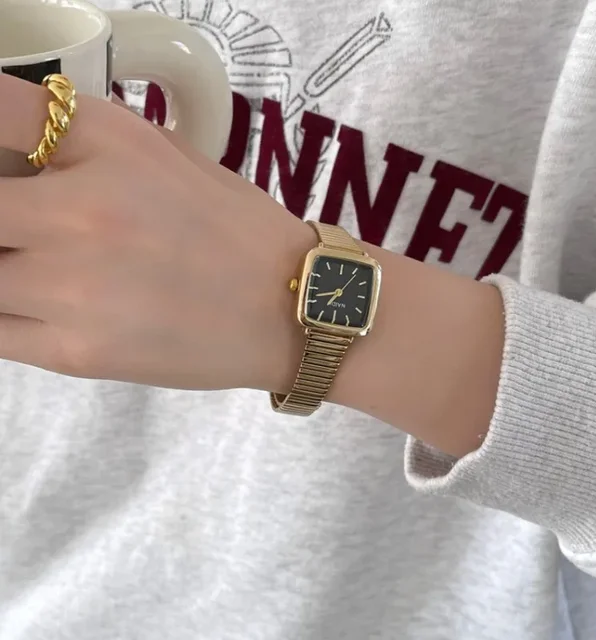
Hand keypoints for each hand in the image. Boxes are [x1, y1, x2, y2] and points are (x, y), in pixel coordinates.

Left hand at [0, 74, 313, 390]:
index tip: (7, 162)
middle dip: (4, 211)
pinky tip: (45, 306)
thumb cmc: (236, 228)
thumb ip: (84, 141)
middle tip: (28, 225)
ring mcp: (69, 287)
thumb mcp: (165, 153)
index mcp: (107, 141)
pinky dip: (8, 312)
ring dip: (6, 265)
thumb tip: (15, 154)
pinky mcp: (73, 352)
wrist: (289, 307)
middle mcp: (78, 210)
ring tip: (40, 266)